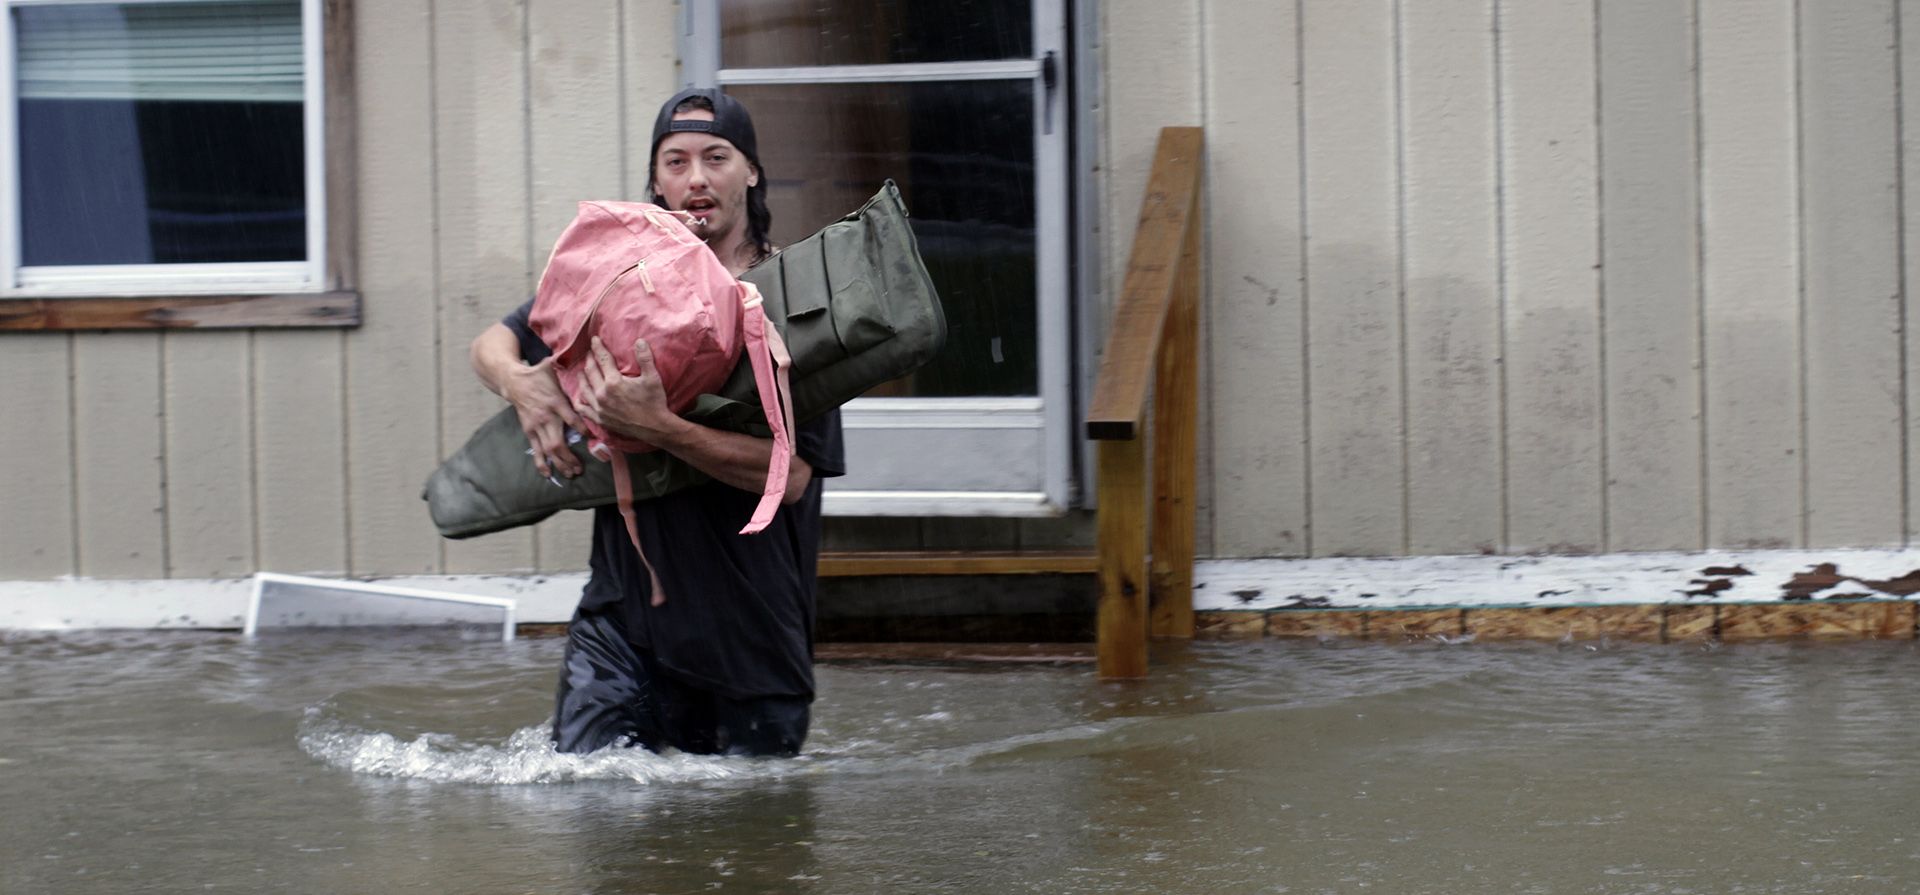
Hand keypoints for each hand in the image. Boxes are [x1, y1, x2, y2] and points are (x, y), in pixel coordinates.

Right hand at [504, 357, 584, 478]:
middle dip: (570, 457)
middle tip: (581, 468)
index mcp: (555, 401)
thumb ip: (569, 367)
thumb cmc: (538, 374)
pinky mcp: (529, 430)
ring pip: (548, 449)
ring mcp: (536, 426)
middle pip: (558, 442)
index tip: (592, 437)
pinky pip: (535, 449)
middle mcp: (545, 416)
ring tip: (571, 474)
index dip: (581, 428)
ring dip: (560, 464)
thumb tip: (586, 355)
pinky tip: (548, 474)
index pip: (570, 418)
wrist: (513, 381)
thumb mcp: (553, 368)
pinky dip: (541, 463)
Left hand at [575, 336, 682, 445]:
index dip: (598, 348)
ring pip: (584, 389)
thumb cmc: (655, 402)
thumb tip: (639, 341)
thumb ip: (645, 358)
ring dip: (582, 378)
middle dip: (589, 360)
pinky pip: (584, 409)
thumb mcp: (652, 378)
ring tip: (581, 372)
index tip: (594, 339)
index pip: (602, 359)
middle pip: (590, 372)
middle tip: (589, 353)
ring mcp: (599, 408)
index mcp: (614, 382)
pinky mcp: (600, 419)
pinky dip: (579, 401)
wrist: (655, 428)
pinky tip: (579, 397)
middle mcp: (602, 394)